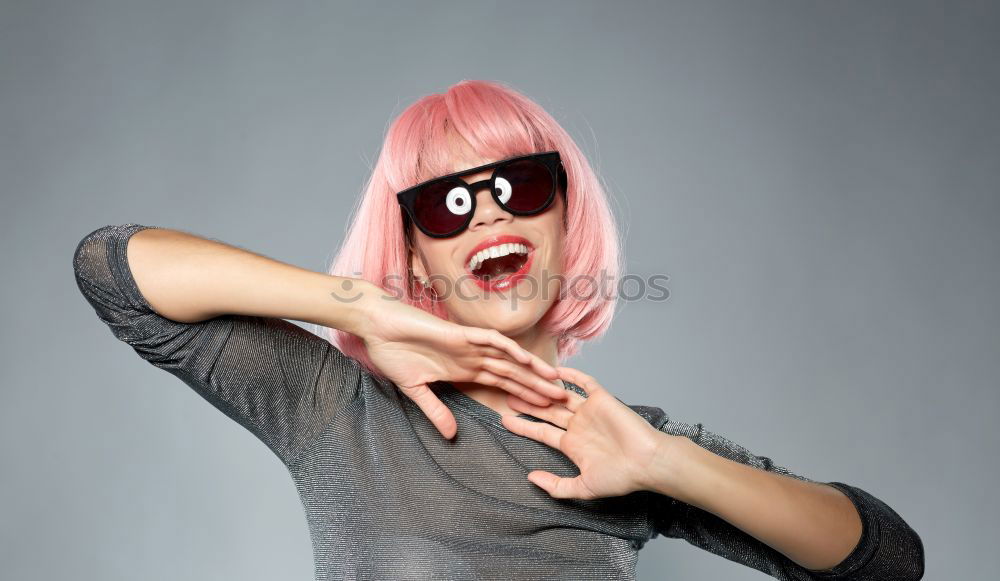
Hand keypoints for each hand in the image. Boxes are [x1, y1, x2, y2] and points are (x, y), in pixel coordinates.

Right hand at [354, 289, 564, 439]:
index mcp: (465, 370)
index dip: (524, 396)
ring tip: (555, 381)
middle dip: (537, 387)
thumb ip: (436, 411)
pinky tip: (525, 358)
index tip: (544, 411)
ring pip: (509, 358)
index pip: (503, 385)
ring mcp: (469, 344)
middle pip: (513, 374)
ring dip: (531, 369)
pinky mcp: (460, 333)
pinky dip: (508, 348)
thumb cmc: (394, 353)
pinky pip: (490, 340)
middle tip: (562, 401)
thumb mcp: (416, 391)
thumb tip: (451, 436)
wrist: (377, 326)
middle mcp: (472, 357)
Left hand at [499, 366, 669, 499]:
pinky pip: (584, 382)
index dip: (523, 426)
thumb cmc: (620, 477)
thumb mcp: (582, 488)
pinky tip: (552, 370)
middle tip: (506, 394)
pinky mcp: (602, 399)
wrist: (647, 462)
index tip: (504, 420)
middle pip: (547, 411)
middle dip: (527, 403)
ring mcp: (590, 411)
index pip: (542, 432)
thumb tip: (530, 478)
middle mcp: (578, 425)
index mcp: (572, 444)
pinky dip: (570, 374)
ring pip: (560, 395)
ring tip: (522, 379)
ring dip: (542, 388)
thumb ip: (556, 485)